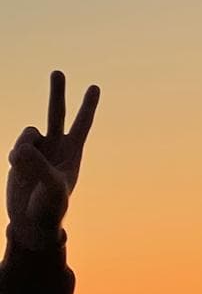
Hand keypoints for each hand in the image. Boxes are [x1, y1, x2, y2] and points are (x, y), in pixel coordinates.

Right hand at [7, 71, 99, 250]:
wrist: (31, 222)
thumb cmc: (49, 207)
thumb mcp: (50, 186)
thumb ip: (38, 165)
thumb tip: (22, 148)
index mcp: (73, 153)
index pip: (82, 124)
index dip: (88, 106)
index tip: (95, 87)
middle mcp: (57, 148)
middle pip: (57, 113)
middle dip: (57, 92)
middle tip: (58, 72)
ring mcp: (38, 151)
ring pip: (28, 132)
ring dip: (25, 146)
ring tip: (27, 167)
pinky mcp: (21, 157)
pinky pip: (16, 145)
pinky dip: (15, 157)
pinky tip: (19, 171)